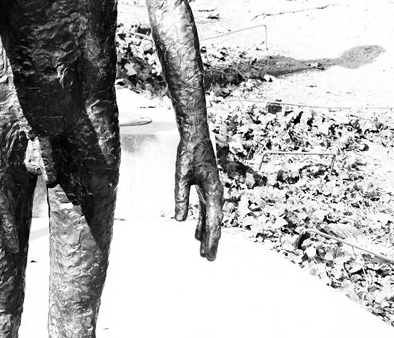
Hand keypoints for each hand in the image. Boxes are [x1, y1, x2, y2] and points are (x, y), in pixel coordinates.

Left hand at [175, 129, 223, 260]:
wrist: (196, 137)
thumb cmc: (188, 154)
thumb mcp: (181, 176)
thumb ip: (181, 198)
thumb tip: (180, 221)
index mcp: (214, 194)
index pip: (213, 223)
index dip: (211, 241)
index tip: (209, 255)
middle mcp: (216, 195)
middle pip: (215, 223)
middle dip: (211, 241)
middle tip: (208, 259)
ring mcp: (212, 192)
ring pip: (211, 218)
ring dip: (206, 233)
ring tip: (202, 249)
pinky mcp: (206, 189)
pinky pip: (206, 210)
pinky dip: (202, 222)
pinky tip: (195, 231)